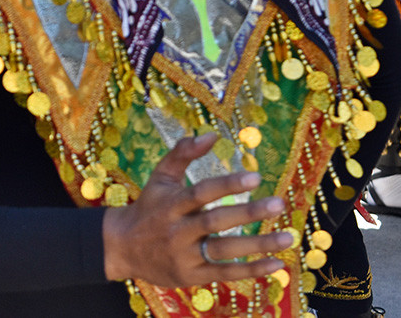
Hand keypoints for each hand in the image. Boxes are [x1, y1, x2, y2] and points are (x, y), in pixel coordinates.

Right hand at [102, 133, 291, 287]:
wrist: (122, 247)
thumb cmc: (148, 207)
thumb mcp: (160, 178)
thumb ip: (182, 154)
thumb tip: (211, 134)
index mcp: (170, 203)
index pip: (200, 193)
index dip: (226, 185)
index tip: (255, 177)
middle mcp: (176, 229)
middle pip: (215, 221)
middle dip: (248, 213)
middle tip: (279, 204)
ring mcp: (184, 254)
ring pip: (224, 249)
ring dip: (258, 245)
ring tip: (288, 238)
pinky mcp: (190, 275)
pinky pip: (224, 273)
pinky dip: (251, 271)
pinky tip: (276, 264)